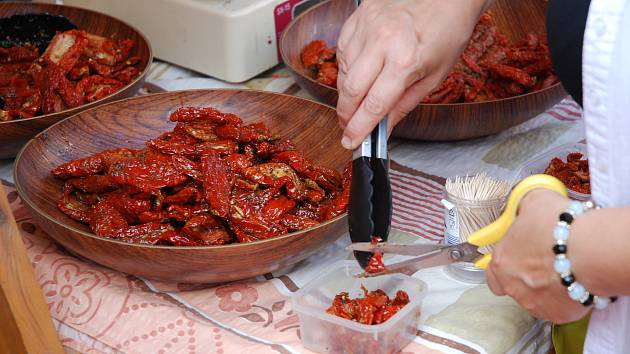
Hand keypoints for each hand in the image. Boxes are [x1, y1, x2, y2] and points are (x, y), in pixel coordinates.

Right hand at [336, 0, 490, 148]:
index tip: (351, 142)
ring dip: (347, 92)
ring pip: (343, 72)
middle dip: (346, 114)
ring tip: (359, 98)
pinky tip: (359, 72)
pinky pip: (342, 51)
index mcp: (405, 61)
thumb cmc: (447, 32)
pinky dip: (347, 67)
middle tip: (348, 126)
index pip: (373, 105)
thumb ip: (403, 105)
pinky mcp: (358, 17)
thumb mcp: (433, 76)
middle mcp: (381, 43)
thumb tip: (383, 129)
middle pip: (350, 91)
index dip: (359, 128)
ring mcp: (366, 27)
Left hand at [486, 189, 589, 323]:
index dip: (506, 265)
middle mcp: (514, 286)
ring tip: (566, 269)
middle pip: (515, 285)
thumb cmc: (559, 226)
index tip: (518, 257)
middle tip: (545, 262)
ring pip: (537, 298)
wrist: (590, 250)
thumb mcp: (534, 202)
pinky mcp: (559, 314)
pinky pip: (560, 306)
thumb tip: (525, 207)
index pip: (492, 272)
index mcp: (502, 262)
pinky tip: (578, 280)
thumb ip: (524, 209)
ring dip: (546, 287)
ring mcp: (535, 304)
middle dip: (526, 277)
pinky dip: (567, 297)